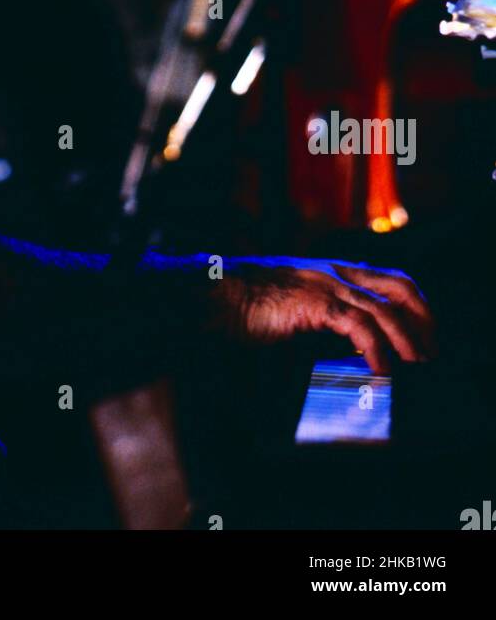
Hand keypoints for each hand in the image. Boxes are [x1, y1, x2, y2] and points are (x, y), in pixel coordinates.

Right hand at [214, 256, 435, 374]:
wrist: (216, 297)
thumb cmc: (248, 308)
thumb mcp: (296, 314)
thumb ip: (325, 327)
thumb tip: (351, 356)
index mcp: (333, 272)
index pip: (391, 281)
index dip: (414, 308)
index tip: (423, 339)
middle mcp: (336, 273)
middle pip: (400, 288)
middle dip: (422, 321)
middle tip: (428, 354)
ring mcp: (326, 284)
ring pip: (385, 310)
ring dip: (406, 343)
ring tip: (415, 369)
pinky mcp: (314, 303)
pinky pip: (359, 327)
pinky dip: (376, 351)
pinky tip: (379, 372)